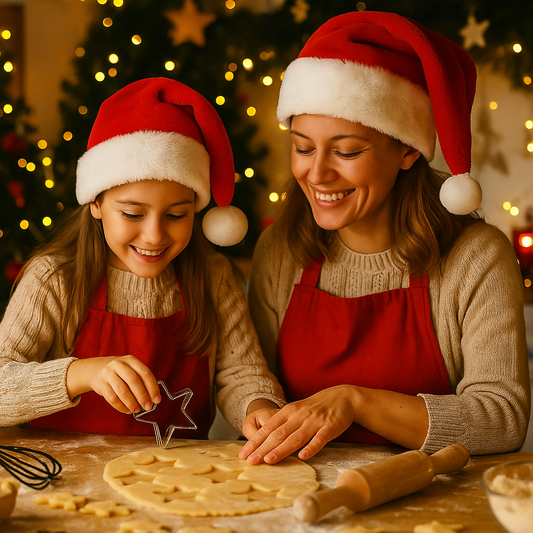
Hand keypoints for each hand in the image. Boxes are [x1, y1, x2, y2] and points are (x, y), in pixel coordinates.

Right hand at [67, 355, 160, 413]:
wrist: (95, 369)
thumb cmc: (119, 372)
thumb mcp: (130, 369)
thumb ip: (141, 380)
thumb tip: (152, 398)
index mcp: (130, 360)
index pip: (145, 373)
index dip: (152, 387)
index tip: (157, 400)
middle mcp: (119, 364)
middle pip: (134, 380)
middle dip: (143, 396)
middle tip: (148, 407)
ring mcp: (108, 373)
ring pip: (122, 391)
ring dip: (132, 403)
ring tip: (137, 410)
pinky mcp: (100, 384)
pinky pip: (112, 398)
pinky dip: (121, 407)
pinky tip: (127, 410)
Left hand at [239, 385, 358, 464]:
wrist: (342, 397)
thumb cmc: (316, 408)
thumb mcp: (297, 411)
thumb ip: (283, 424)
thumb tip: (265, 442)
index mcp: (289, 411)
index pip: (268, 428)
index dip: (255, 441)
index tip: (244, 454)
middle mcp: (299, 415)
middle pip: (278, 433)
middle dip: (263, 448)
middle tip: (251, 461)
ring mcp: (314, 421)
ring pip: (296, 437)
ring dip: (281, 449)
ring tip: (269, 460)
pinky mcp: (330, 427)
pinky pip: (319, 438)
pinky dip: (311, 447)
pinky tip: (303, 456)